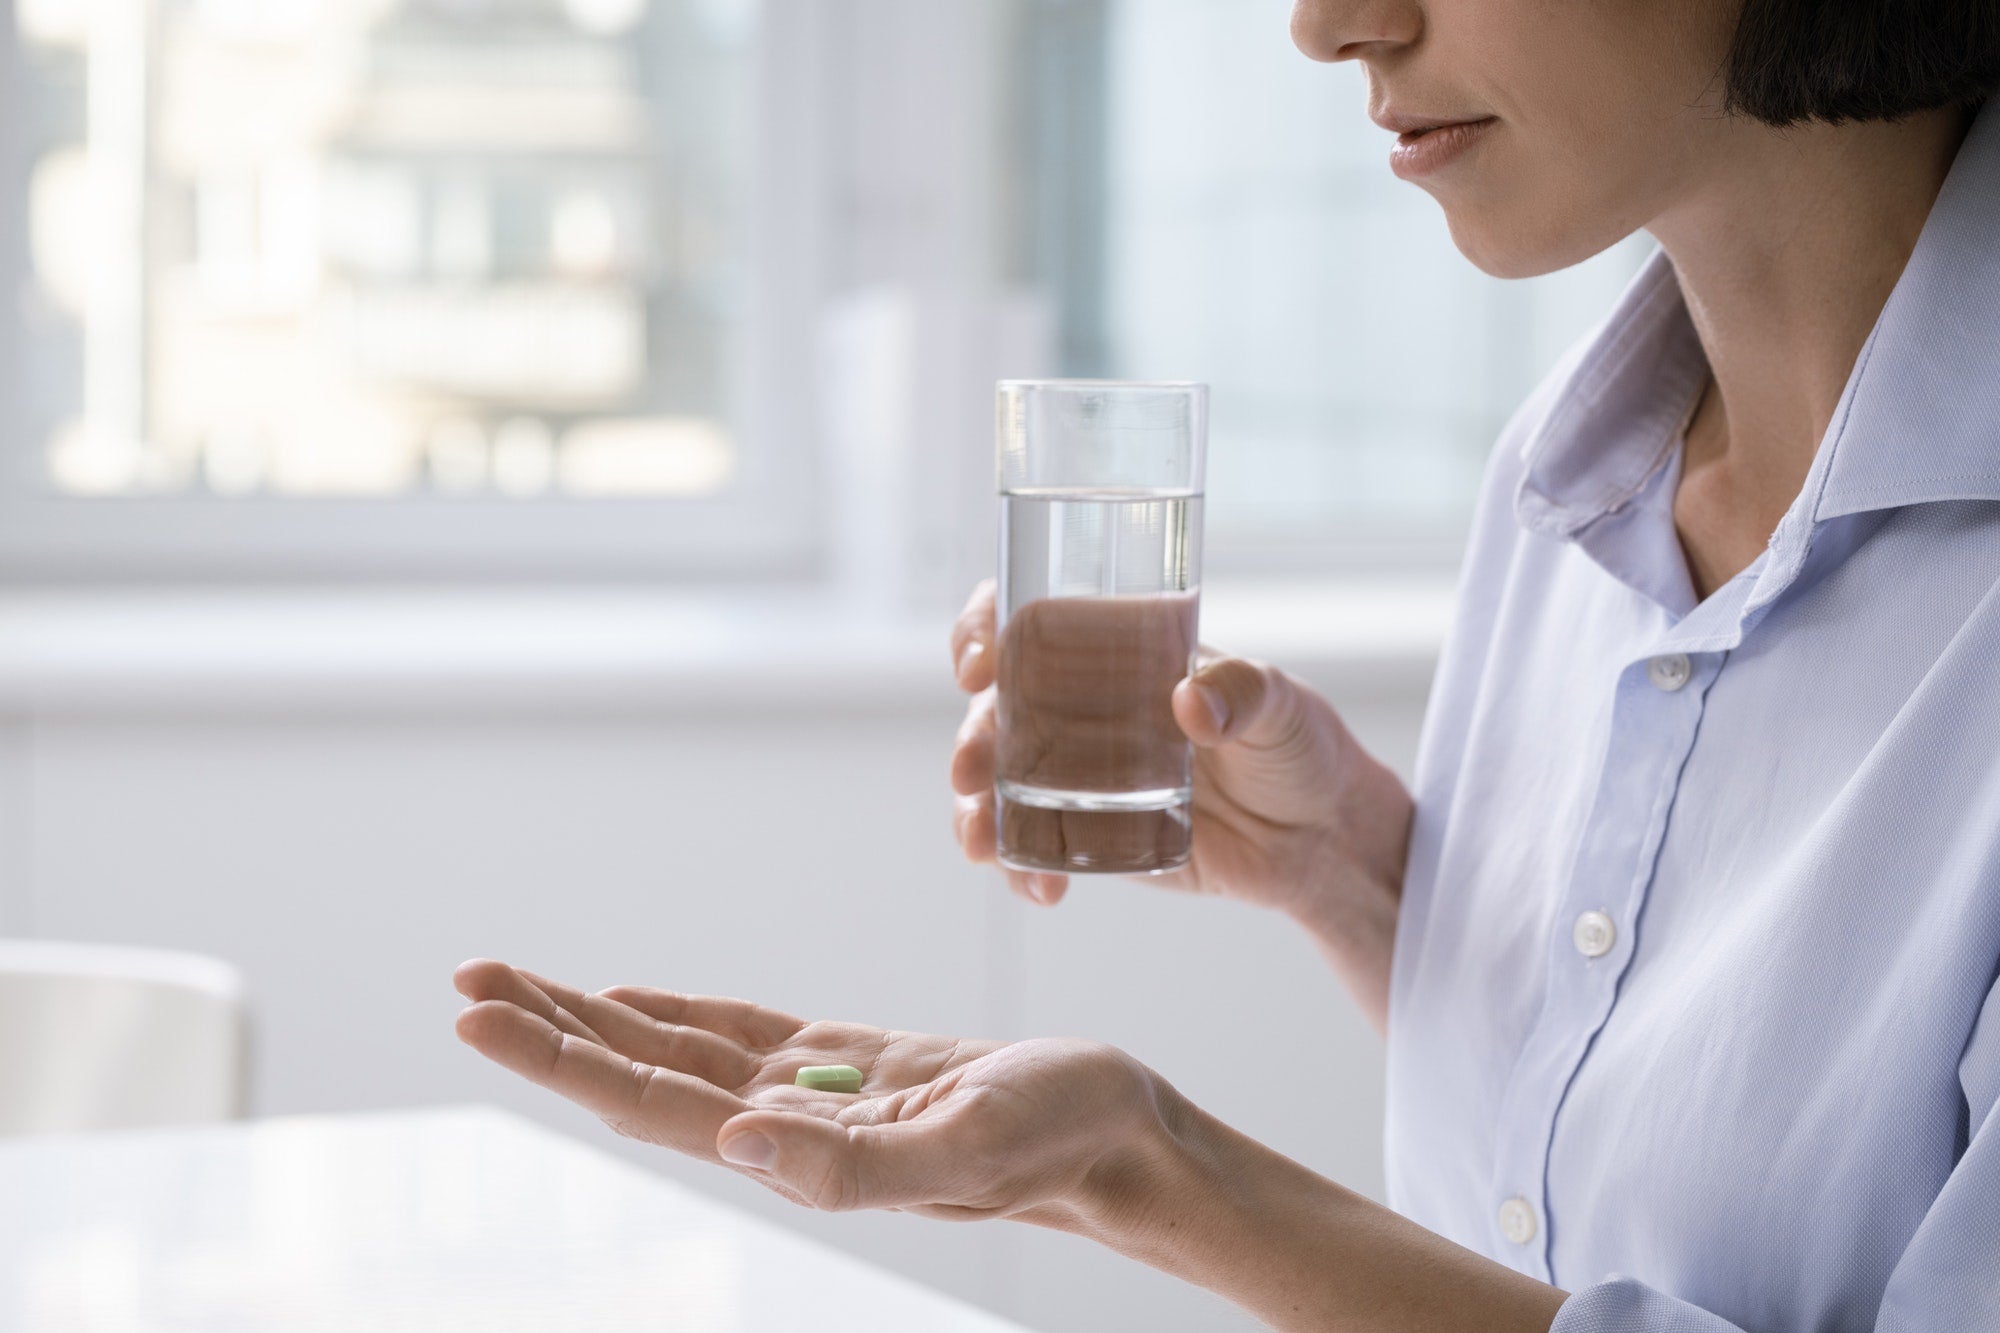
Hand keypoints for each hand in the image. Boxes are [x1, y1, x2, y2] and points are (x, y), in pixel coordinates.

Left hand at [452, 959, 1169, 1222]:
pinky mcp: (850, 1063)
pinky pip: (740, 1035)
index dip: (562, 1058)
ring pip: (679, 1050)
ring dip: (596, 1016)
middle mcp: (786, 1129)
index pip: (650, 1103)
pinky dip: (676, 1012)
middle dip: (551, 1028)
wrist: (1120, 1136)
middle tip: (467, 979)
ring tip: (517, 981)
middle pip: (641, 1074)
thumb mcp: (965, 1145)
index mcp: (800, 1153)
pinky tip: (630, 1002)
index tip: (482, 1016)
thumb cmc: (1059, 1142)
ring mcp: (814, 1096)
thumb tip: (735, 1141)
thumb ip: (851, 1162)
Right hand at [949, 580, 1410, 922]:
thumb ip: (1242, 691)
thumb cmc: (1299, 745)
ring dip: (973, 811)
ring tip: (982, 843)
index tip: (978, 664)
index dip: (983, 630)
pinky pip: (1031, 848)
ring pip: (996, 784)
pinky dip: (1020, 869)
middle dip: (969, 738)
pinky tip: (1042, 889)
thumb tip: (1190, 701)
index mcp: (1116, 650)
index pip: (1027, 619)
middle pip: (995, 708)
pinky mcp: (1089, 835)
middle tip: (971, 769)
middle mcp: (1083, 707)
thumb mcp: (1280, 703)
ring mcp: (1078, 775)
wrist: (1320, 838)